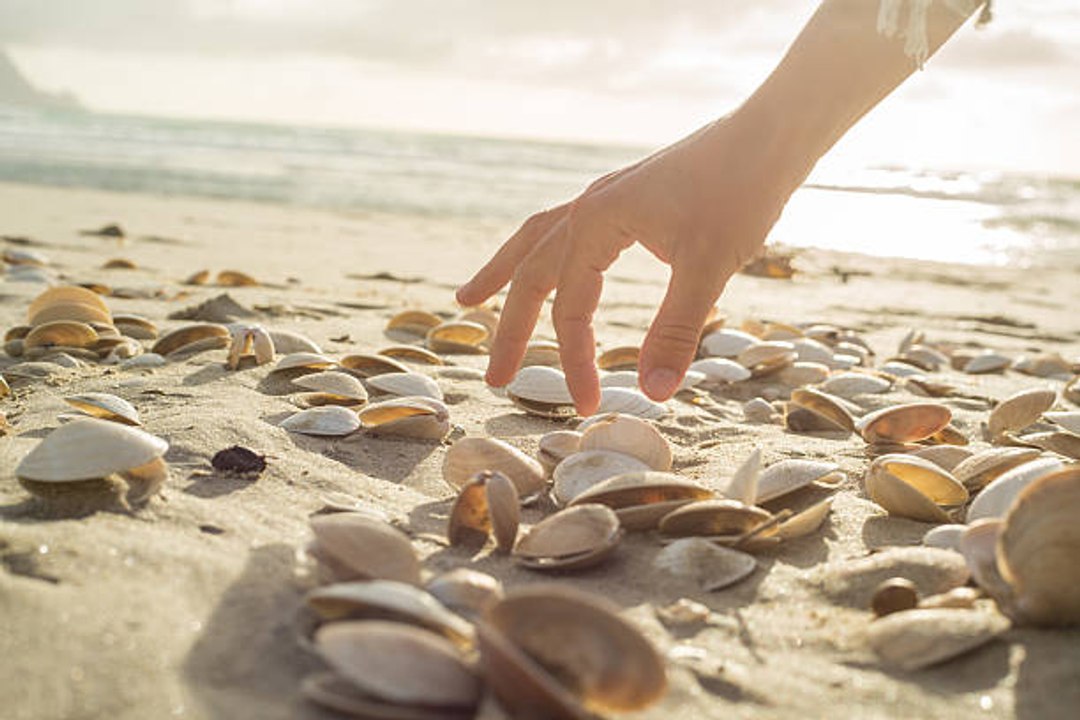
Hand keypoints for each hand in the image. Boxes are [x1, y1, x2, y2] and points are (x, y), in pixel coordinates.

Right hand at [456, 113, 805, 415]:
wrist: (770, 135)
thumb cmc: (740, 192)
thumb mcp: (708, 266)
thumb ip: (676, 330)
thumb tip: (654, 394)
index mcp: (596, 221)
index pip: (569, 306)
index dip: (574, 359)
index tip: (588, 404)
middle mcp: (589, 206)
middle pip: (530, 272)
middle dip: (510, 328)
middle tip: (495, 377)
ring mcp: (605, 198)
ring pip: (537, 240)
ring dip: (504, 273)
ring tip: (469, 299)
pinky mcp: (627, 197)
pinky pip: (566, 229)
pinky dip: (545, 253)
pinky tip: (555, 267)